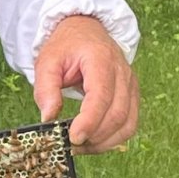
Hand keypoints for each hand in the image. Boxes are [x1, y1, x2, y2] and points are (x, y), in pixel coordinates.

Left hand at [33, 15, 138, 153]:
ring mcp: (131, 84)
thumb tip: (48, 118)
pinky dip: (113, 138)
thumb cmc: (67, 46)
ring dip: (105, 142)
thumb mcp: (47, 61)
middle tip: (71, 145)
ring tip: (81, 146)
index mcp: (101, 59)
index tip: (73, 137)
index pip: (101, 95)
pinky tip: (93, 142)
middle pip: (117, 113)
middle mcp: (122, 72)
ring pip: (127, 123)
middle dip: (95, 136)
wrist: (86, 31)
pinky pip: (130, 124)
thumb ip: (46, 88)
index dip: (90, 121)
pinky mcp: (132, 95)